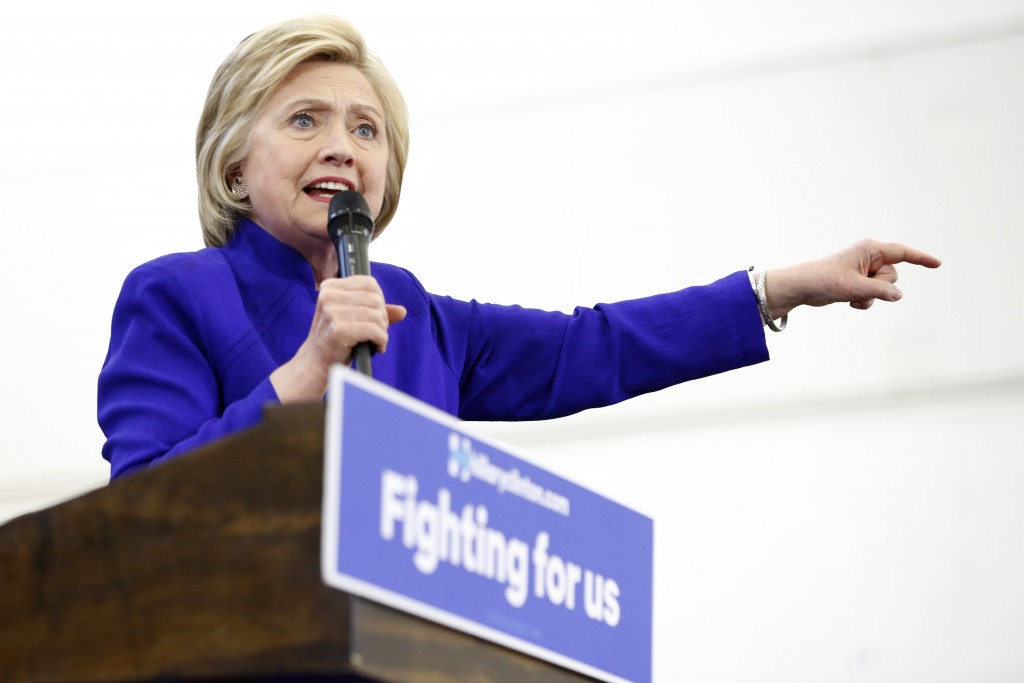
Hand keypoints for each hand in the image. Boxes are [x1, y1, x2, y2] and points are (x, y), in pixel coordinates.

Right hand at [271, 275, 406, 401]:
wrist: (316, 364)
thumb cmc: (336, 340)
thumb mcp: (354, 319)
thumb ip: (377, 312)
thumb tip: (402, 311)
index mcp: (330, 287)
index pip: (369, 283)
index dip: (379, 301)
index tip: (375, 317)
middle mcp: (329, 296)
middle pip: (375, 299)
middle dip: (382, 318)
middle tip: (375, 333)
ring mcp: (332, 312)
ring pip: (377, 315)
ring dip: (382, 331)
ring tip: (374, 341)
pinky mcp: (338, 329)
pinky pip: (374, 330)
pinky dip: (381, 341)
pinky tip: (376, 348)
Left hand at [763, 239, 941, 319]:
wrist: (802, 287)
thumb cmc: (825, 281)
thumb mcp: (856, 288)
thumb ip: (880, 292)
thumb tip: (898, 296)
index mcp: (870, 249)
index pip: (903, 253)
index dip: (921, 259)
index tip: (938, 264)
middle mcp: (869, 256)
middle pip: (893, 277)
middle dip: (879, 287)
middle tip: (856, 286)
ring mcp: (864, 270)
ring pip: (883, 289)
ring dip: (870, 297)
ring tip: (849, 294)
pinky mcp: (858, 282)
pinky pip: (873, 295)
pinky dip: (863, 301)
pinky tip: (847, 301)